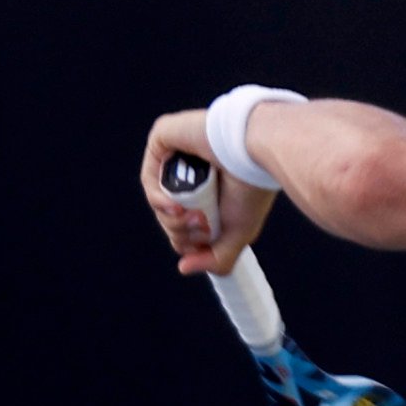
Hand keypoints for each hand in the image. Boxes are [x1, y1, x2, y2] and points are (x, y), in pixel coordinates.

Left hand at [141, 116, 275, 275]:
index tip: (205, 240)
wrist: (256, 154)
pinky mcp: (164, 138)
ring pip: (158, 201)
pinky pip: (149, 177)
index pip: (183, 226)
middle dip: (180, 231)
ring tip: (194, 216)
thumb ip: (215, 259)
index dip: (187, 240)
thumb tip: (184, 267)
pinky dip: (158, 199)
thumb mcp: (238, 235)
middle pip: (168, 216)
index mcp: (210, 195)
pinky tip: (174, 206)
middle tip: (203, 225)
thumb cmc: (252, 189)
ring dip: (171, 220)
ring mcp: (178, 157)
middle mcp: (193, 176)